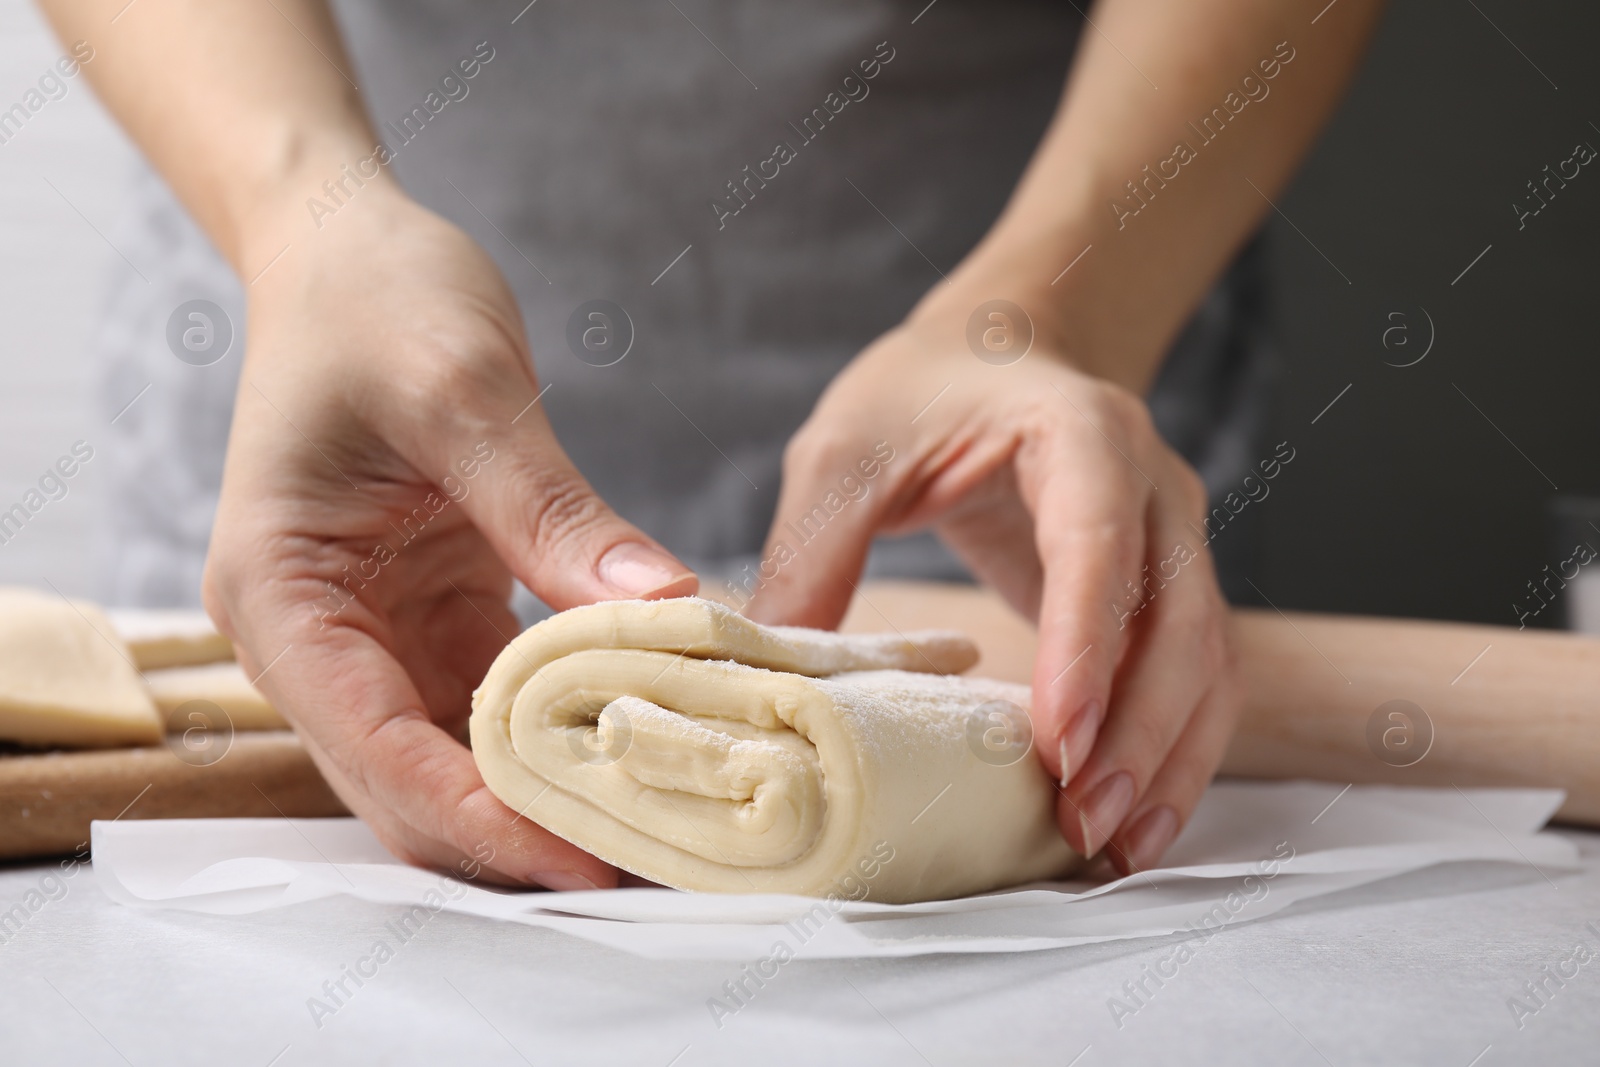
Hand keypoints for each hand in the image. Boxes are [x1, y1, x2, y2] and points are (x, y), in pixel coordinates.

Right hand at [202, 190, 696, 888]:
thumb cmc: (376, 300)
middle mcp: (311, 633)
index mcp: (278, 591)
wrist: (348, 251)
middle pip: (404, 781)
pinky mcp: (429, 615)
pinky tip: (639, 743)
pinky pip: (492, 704)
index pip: (370, 744)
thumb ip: (552, 510)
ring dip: (541, 796)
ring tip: (653, 822)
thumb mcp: (466, 392)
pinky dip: (559, 731)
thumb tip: (662, 610)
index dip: (476, 815)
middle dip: (514, 832)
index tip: (582, 854)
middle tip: (642, 859)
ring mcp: (370, 631)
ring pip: (451, 759)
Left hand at [745, 312, 1239, 874]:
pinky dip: (1176, 748)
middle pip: (1180, 620)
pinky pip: (1200, 674)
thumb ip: (812, 551)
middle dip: (1139, 731)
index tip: (1061, 743)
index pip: (1098, 546)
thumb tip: (774, 674)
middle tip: (1081, 821)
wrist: (997, 350)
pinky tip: (1134, 814)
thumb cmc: (920, 390)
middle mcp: (1152, 484)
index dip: (1085, 648)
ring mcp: (1176, 536)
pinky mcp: (1168, 584)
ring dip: (1171, 757)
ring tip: (1116, 847)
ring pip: (1209, 660)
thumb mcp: (844, 451)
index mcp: (1079, 432)